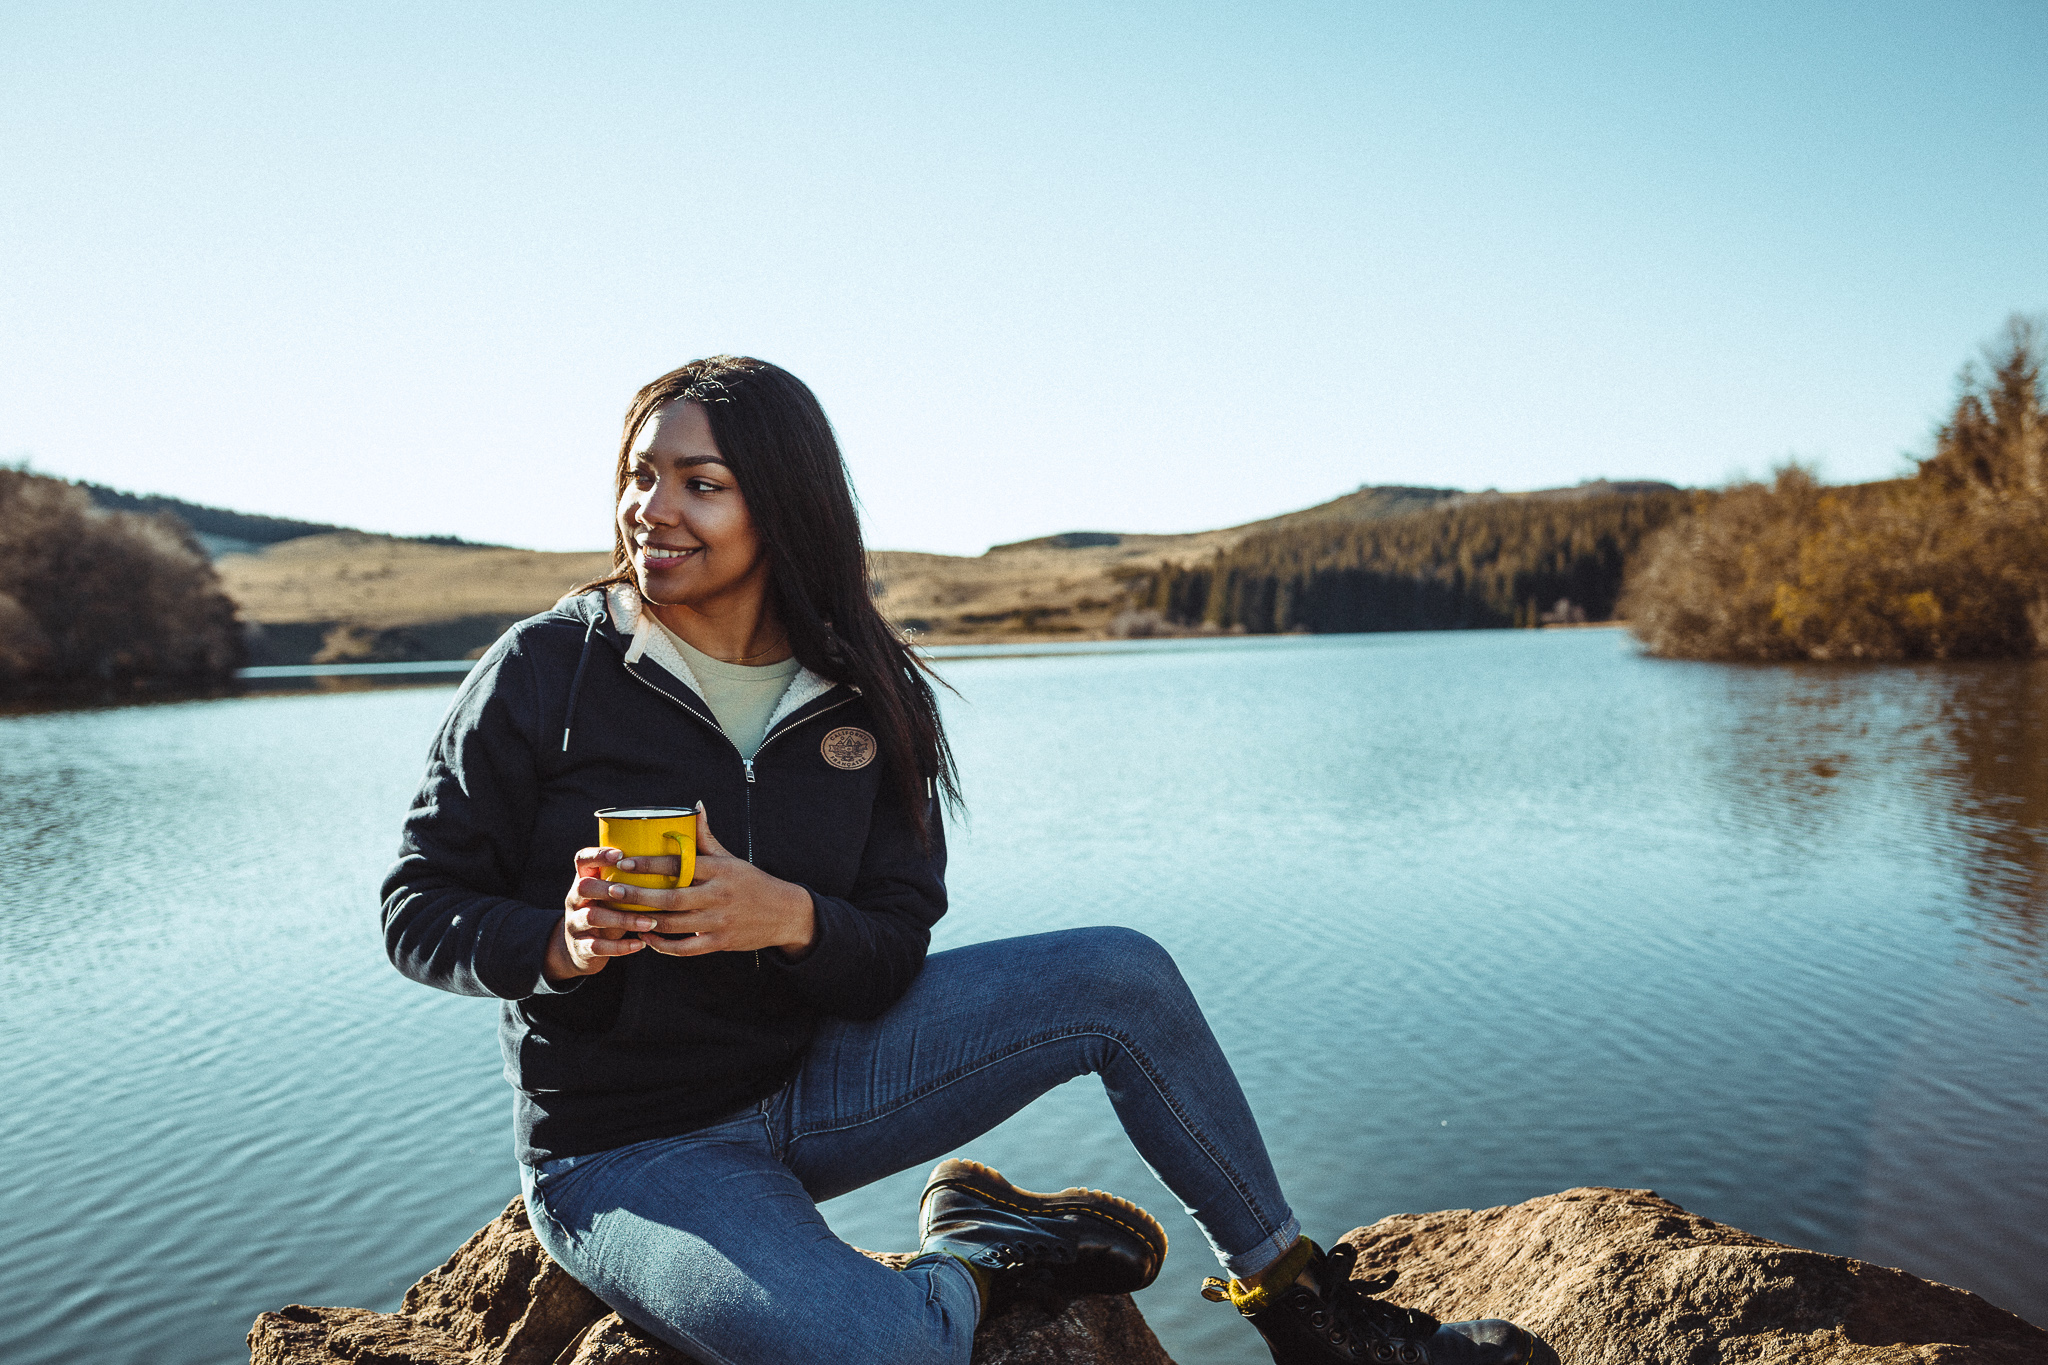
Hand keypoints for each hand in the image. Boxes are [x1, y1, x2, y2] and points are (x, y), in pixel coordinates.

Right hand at [545, 846, 658, 982]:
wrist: (581, 950)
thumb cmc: (608, 914)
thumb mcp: (612, 896)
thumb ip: (629, 882)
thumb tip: (671, 864)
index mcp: (583, 881)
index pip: (583, 859)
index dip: (598, 854)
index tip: (620, 854)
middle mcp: (575, 899)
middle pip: (584, 886)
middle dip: (610, 888)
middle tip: (637, 893)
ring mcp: (574, 924)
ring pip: (592, 917)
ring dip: (624, 919)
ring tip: (650, 922)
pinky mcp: (580, 947)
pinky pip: (597, 946)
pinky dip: (620, 946)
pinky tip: (640, 944)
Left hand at [573, 803, 816, 959]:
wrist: (784, 913)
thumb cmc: (751, 882)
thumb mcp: (731, 858)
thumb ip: (707, 837)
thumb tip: (696, 806)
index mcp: (719, 870)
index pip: (678, 865)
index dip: (648, 864)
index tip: (623, 862)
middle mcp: (718, 895)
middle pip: (670, 897)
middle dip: (637, 895)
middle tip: (611, 891)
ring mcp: (719, 920)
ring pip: (674, 924)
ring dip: (645, 921)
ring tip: (623, 914)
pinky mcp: (719, 942)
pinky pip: (685, 948)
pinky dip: (663, 946)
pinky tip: (646, 936)